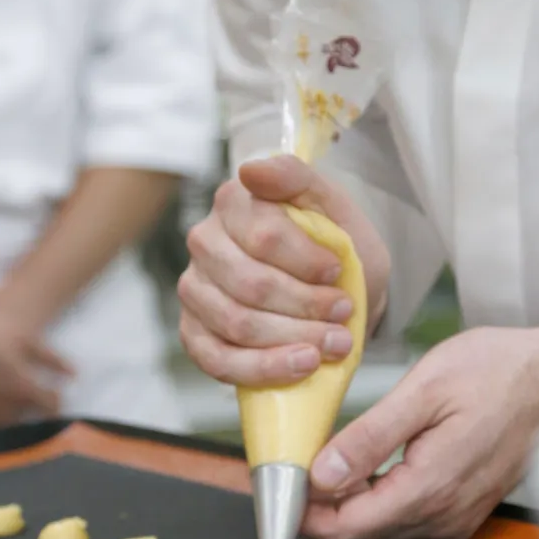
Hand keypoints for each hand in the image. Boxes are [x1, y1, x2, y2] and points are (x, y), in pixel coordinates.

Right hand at [0, 303, 73, 433]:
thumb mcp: (20, 337)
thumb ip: (51, 358)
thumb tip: (74, 374)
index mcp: (22, 388)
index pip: (53, 407)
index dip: (55, 401)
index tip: (51, 396)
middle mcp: (3, 411)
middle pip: (31, 424)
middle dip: (33, 413)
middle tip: (24, 398)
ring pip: (6, 432)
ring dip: (10, 422)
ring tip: (0, 400)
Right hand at [178, 155, 389, 386]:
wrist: (336, 293)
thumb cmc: (334, 248)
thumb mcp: (334, 207)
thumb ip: (298, 179)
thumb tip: (250, 170)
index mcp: (234, 202)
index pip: (263, 236)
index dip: (305, 261)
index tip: (338, 273)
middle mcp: (205, 242)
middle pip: (250, 284)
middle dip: (304, 306)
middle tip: (343, 315)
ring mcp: (195, 289)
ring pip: (236, 323)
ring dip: (292, 340)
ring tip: (333, 345)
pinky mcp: (194, 332)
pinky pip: (217, 359)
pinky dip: (264, 368)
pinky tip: (300, 366)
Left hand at [303, 316, 538, 538]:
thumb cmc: (499, 371)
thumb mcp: (426, 389)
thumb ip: (370, 437)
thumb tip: (320, 474)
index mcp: (429, 489)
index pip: (345, 529)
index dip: (299, 512)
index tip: (270, 482)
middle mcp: (442, 516)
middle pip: (357, 536)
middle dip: (312, 509)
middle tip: (282, 467)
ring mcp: (455, 516)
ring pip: (378, 531)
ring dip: (340, 505)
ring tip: (311, 461)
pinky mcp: (462, 506)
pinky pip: (403, 519)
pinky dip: (370, 500)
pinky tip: (355, 466)